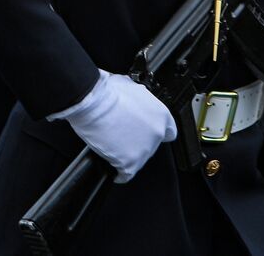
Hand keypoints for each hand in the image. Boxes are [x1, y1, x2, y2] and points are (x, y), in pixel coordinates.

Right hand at [53, 70, 176, 182]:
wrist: (94, 103)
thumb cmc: (109, 93)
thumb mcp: (134, 89)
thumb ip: (141, 101)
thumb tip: (136, 102)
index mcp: (161, 115)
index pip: (169, 132)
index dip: (155, 133)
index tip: (146, 134)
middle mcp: (156, 133)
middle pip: (151, 146)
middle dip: (138, 143)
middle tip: (124, 137)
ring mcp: (144, 149)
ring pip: (139, 160)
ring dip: (127, 156)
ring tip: (114, 148)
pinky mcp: (130, 163)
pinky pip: (125, 174)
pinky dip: (119, 174)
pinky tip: (113, 167)